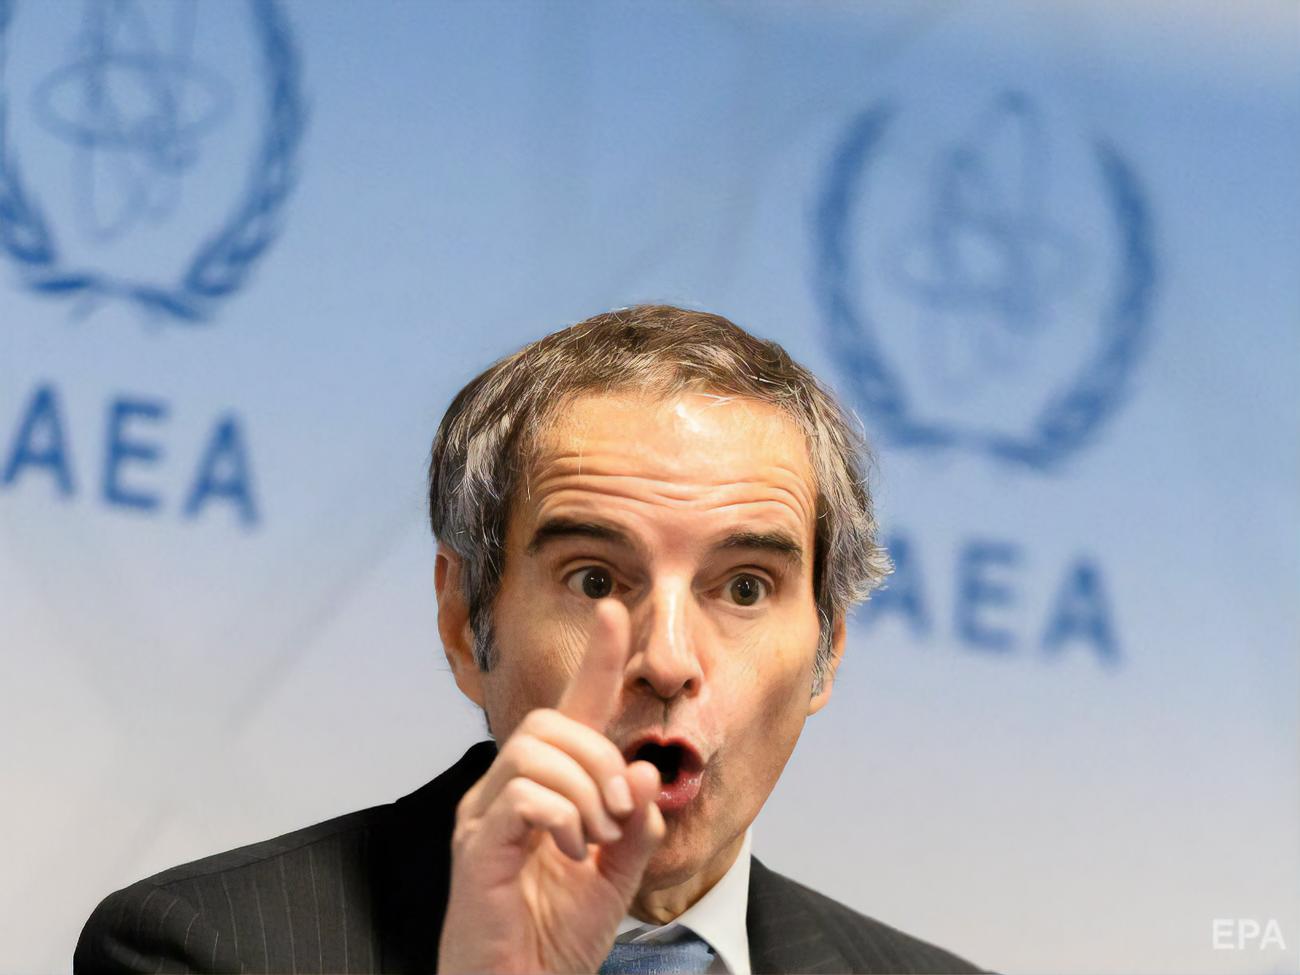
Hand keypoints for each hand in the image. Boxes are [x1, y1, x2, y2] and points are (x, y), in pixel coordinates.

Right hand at [438, 600, 665, 973]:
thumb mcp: (617, 877)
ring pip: (535, 749)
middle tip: (620, 812)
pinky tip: (573, 853)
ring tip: (596, 838)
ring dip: (585, 788)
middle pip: (549, 721)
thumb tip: (647, 768)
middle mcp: (504, 790)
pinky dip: (562, 817)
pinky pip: (523, 794)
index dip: (594, 660)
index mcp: (542, 789)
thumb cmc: (554, 939)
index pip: (569, 709)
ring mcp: (484, 815)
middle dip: (600, 756)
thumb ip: (635, 824)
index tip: (613, 611)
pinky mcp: (476, 847)